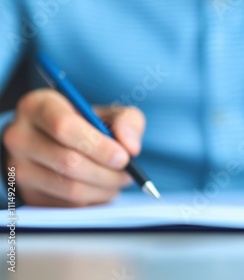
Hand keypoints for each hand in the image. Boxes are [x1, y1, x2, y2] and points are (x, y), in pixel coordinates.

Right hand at [2, 89, 145, 206]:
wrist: (57, 143)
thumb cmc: (87, 125)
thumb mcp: (109, 113)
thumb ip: (128, 121)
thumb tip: (130, 148)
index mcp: (37, 107)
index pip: (64, 127)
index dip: (99, 146)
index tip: (123, 157)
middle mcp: (20, 136)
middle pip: (70, 162)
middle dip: (108, 172)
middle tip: (128, 173)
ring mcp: (20, 169)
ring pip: (71, 189)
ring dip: (104, 189)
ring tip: (118, 181)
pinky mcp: (29, 195)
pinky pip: (69, 206)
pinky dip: (94, 201)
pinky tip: (102, 189)